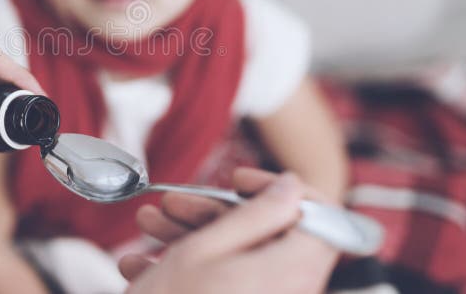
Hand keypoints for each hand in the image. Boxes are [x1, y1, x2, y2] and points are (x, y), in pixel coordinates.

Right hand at [120, 170, 339, 293]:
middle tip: (172, 205)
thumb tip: (292, 186)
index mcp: (294, 272)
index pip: (321, 216)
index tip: (237, 182)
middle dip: (214, 213)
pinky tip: (144, 266)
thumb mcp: (205, 249)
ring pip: (241, 259)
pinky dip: (193, 271)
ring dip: (192, 239)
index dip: (280, 190)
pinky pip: (230, 285)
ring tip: (146, 229)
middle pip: (271, 236)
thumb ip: (258, 213)